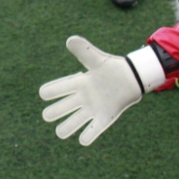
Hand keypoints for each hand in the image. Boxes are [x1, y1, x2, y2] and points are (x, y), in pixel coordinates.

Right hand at [39, 35, 164, 145]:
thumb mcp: (98, 59)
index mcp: (77, 84)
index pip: (55, 89)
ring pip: (69, 125)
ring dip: (64, 129)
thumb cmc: (113, 67)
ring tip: (62, 131)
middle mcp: (81, 98)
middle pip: (57, 110)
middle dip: (52, 113)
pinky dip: (86, 137)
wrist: (132, 78)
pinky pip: (91, 132)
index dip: (47, 93)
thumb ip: (85, 51)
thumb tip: (70, 39)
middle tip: (51, 114)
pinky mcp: (103, 119)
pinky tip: (84, 139)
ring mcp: (91, 110)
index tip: (45, 93)